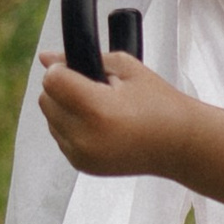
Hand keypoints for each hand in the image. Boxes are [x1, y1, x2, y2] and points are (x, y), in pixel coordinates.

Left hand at [37, 50, 188, 179]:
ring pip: (50, 119)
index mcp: (96, 109)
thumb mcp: (125, 68)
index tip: (79, 68)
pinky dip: (72, 127)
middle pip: (46, 100)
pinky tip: (99, 125)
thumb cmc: (158, 102)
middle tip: (93, 88)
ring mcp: (81, 155)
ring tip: (99, 108)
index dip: (62, 68)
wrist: (179, 144)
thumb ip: (82, 59)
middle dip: (62, 88)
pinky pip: (60, 137)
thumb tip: (45, 57)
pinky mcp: (82, 166)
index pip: (52, 80)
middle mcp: (84, 136)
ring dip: (65, 109)